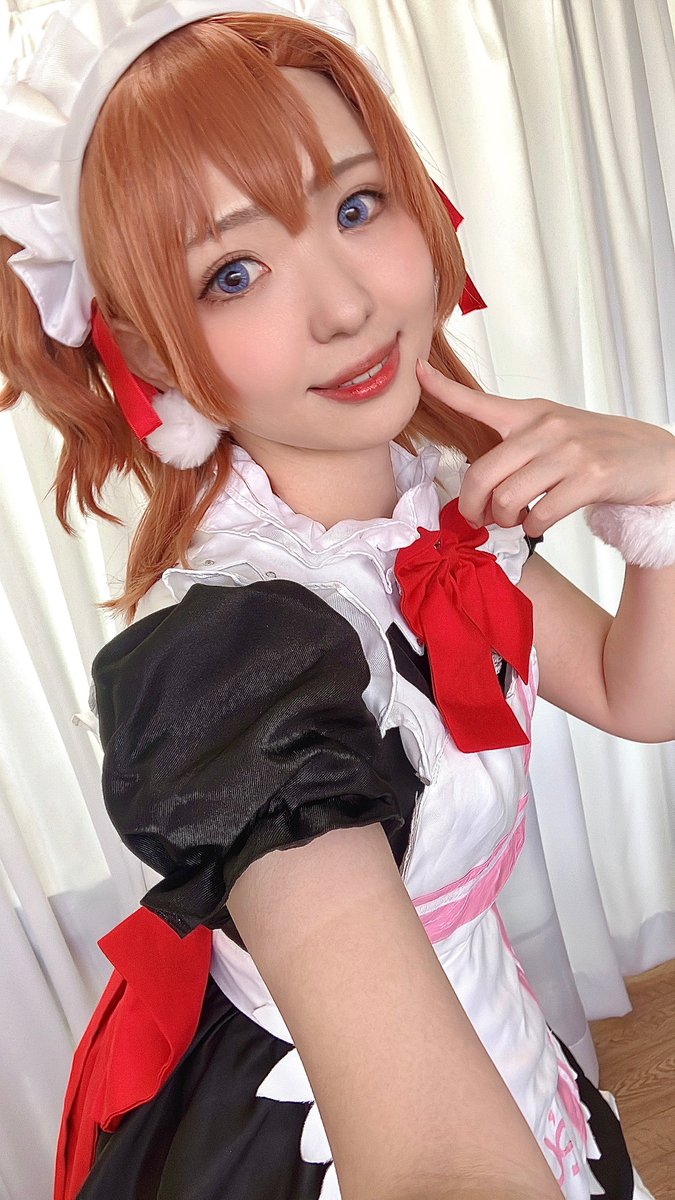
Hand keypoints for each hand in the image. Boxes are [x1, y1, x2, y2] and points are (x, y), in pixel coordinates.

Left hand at [417, 359, 674, 535]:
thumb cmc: (596, 450)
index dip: (443, 388)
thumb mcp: (554, 433)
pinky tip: (539, 523)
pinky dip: (533, 528)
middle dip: (472, 507)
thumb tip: (477, 487)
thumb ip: (515, 448)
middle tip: (479, 519)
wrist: (653, 459)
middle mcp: (545, 428)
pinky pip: (539, 515)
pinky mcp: (589, 478)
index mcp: (531, 414)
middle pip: (482, 475)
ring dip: (505, 521)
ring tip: (517, 519)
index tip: (418, 372)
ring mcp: (568, 452)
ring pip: (507, 500)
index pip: (479, 401)